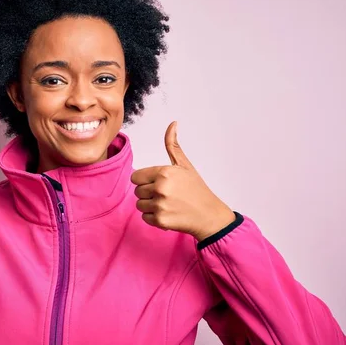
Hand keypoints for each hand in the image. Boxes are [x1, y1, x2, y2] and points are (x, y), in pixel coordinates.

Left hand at [131, 121, 234, 241]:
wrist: (209, 215)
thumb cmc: (196, 189)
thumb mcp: (185, 165)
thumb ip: (173, 145)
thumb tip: (173, 123)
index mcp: (164, 172)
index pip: (136, 177)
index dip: (145, 180)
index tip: (159, 183)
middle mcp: (160, 187)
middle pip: (137, 191)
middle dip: (149, 193)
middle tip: (167, 195)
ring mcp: (160, 205)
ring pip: (140, 205)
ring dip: (150, 206)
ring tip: (168, 204)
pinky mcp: (160, 220)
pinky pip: (145, 217)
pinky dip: (154, 218)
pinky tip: (169, 214)